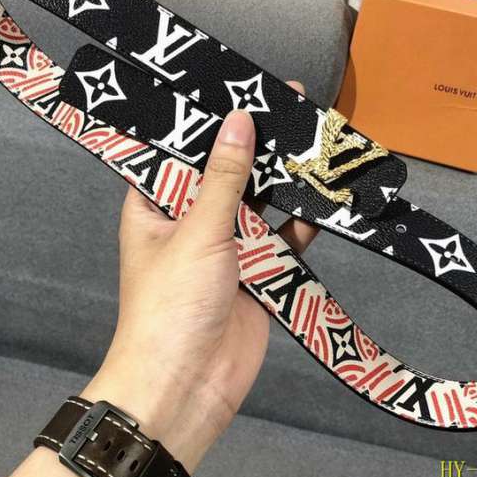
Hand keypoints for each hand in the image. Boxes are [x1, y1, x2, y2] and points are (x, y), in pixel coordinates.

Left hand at [82, 81, 318, 471]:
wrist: (187, 389)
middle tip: (289, 104)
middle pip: (226, 170)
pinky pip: (283, 238)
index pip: (181, 148)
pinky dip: (300, 222)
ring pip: (259, 201)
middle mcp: (190, 219)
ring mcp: (226, 246)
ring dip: (283, 179)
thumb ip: (222, 178)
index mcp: (156, 204)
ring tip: (312, 142)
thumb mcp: (197, 232)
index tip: (236, 86)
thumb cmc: (170, 310)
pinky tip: (320, 200)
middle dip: (255, 144)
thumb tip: (238, 122)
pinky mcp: (257, 272)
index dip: (207, 119)